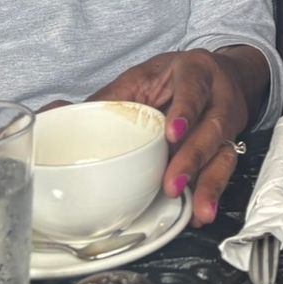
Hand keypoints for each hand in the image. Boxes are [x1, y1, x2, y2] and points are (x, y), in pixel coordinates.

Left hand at [87, 49, 256, 225]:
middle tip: (171, 185)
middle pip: (211, 128)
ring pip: (224, 152)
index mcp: (194, 71)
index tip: (172, 134)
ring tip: (197, 210)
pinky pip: (226, 170)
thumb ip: (107, 100)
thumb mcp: (140, 79)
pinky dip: (214, 192)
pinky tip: (203, 212)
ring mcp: (228, 122)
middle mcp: (217, 96)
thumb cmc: (171, 78)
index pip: (192, 87)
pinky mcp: (230, 144)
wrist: (219, 74)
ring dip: (208, 183)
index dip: (185, 109)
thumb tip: (52, 114)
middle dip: (192, 159)